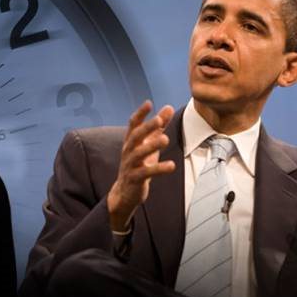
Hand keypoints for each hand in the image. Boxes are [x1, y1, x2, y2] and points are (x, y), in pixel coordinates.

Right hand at [107, 101, 175, 230]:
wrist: (125, 193)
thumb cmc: (139, 165)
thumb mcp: (148, 145)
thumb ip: (158, 127)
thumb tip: (168, 107)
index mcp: (131, 142)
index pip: (133, 125)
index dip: (140, 114)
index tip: (148, 103)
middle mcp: (128, 151)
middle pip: (135, 137)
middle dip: (146, 128)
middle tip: (158, 120)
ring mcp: (130, 165)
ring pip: (138, 154)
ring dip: (151, 146)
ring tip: (165, 140)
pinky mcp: (135, 179)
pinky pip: (146, 173)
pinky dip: (158, 169)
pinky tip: (171, 166)